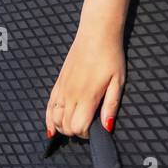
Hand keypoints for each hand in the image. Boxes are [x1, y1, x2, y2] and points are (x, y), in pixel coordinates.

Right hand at [44, 18, 124, 139]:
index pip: (78, 127)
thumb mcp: (118, 81)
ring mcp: (62, 88)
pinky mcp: (58, 82)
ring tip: (74, 126)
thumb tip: (107, 127)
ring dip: (62, 127)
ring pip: (54, 118)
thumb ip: (111, 106)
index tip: (96, 128)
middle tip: (88, 126)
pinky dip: (49, 119)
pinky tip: (52, 128)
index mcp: (86, 96)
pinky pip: (49, 105)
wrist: (96, 33)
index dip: (87, 133)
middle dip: (75, 132)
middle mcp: (70, 95)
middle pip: (64, 126)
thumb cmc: (110, 56)